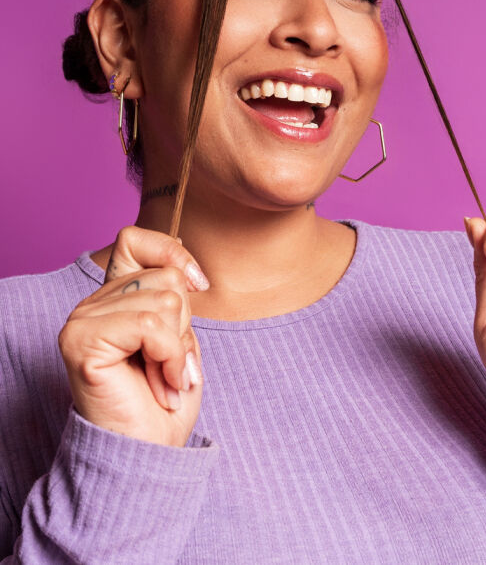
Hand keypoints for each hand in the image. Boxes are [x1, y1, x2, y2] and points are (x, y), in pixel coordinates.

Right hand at [58, 226, 208, 445]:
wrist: (149, 452)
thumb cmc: (166, 398)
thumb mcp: (181, 336)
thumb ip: (176, 298)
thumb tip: (188, 271)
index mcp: (112, 298)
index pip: (133, 239)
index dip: (172, 253)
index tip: (198, 285)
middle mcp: (91, 304)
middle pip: (166, 276)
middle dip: (184, 324)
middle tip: (170, 363)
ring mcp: (82, 321)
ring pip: (165, 300)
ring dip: (178, 347)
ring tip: (165, 377)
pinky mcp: (82, 341)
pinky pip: (152, 326)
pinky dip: (170, 357)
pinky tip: (161, 384)